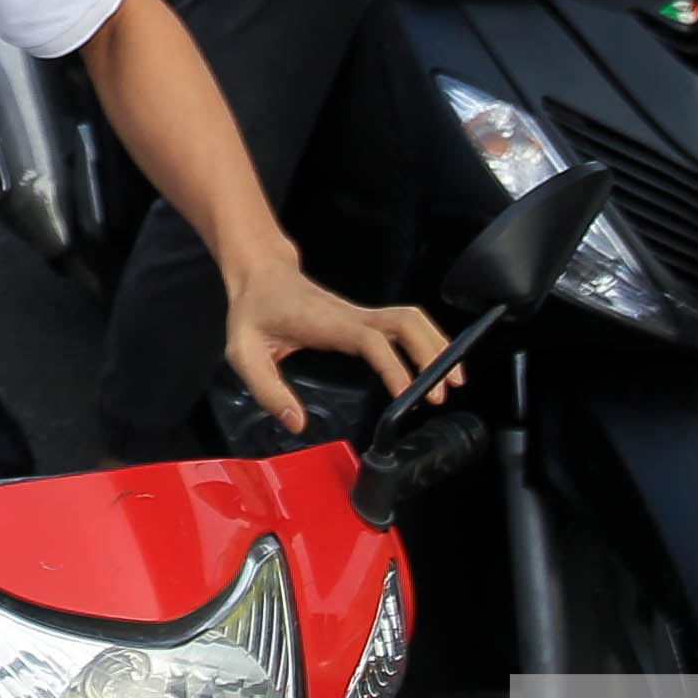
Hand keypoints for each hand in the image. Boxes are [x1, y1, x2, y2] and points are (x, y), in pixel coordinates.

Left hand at [217, 251, 451, 439]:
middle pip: (406, 322)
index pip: (371, 340)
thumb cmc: (253, 312)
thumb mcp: (243, 354)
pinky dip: (427, 340)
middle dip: (431, 354)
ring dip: (437, 345)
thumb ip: (267, 390)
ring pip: (412, 319)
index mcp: (326, 323)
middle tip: (442, 392)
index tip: (406, 394)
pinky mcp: (364, 318)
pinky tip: (436, 363)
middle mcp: (351, 315)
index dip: (394, 365)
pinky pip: (404, 325)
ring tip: (453, 379)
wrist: (260, 275)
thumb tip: (296, 423)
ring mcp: (361, 314)